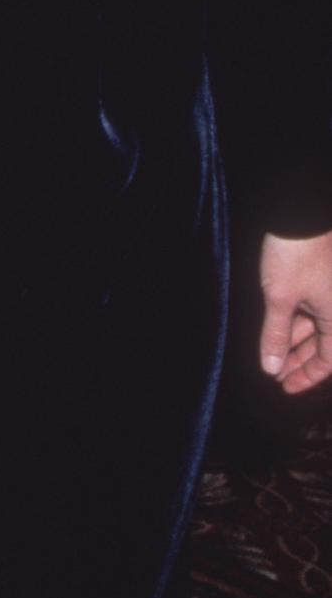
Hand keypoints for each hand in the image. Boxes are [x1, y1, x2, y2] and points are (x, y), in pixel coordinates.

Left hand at [259, 228, 331, 393]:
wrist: (300, 211)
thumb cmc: (293, 255)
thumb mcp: (280, 297)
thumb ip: (276, 334)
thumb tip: (272, 368)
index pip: (328, 360)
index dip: (306, 376)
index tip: (284, 386)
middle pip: (324, 345)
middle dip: (298, 360)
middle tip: (275, 373)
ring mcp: (330, 293)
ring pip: (318, 325)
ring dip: (296, 340)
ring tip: (273, 354)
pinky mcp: (323, 279)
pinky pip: (314, 308)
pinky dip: (298, 320)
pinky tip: (280, 328)